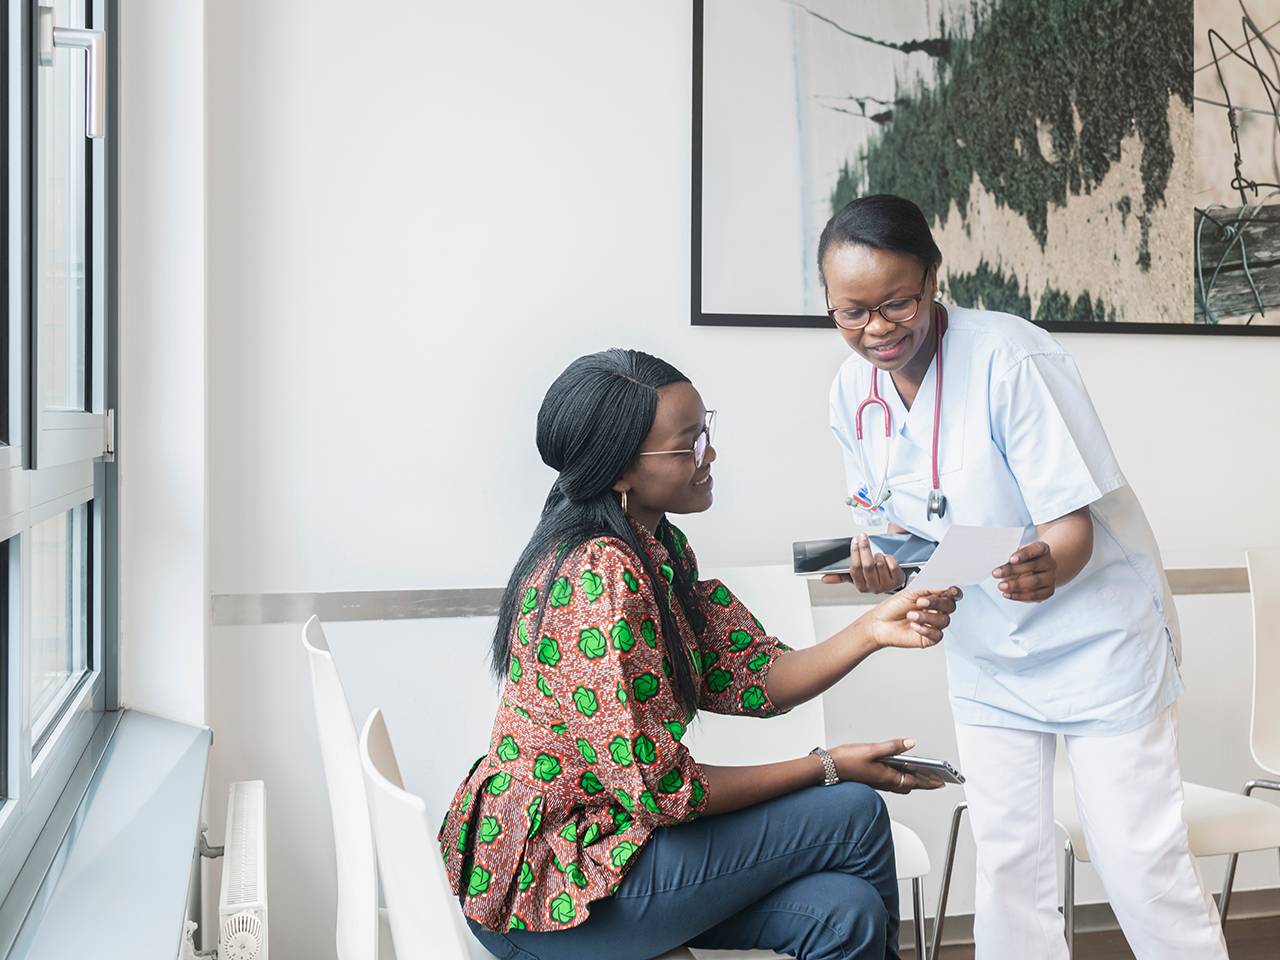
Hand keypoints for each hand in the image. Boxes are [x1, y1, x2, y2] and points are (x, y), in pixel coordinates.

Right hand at [820, 534, 902, 592]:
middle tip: (863, 537)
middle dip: (864, 548)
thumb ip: (840, 577)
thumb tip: (824, 579)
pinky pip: (891, 564)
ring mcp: (887, 585)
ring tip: (876, 552)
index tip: (855, 541)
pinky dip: (888, 557)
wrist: (892, 580)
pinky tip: (886, 557)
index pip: (855, 568)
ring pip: (879, 564)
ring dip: (877, 554)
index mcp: (861, 586)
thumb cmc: (873, 576)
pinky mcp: (898, 580)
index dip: (855, 553)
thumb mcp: (857, 577)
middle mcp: (873, 588)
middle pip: (867, 565)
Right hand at [830, 739, 944, 793]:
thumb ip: (893, 746)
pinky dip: (900, 777)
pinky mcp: (871, 779)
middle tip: (935, 779)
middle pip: (909, 785)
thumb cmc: (846, 760)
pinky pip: (891, 781)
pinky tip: (899, 769)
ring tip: (922, 774)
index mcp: (887, 777)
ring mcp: (877, 782)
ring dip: (912, 780)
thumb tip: (911, 744)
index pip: (915, 781)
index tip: (941, 782)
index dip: (929, 781)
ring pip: (900, 783)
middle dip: (923, 783)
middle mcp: (884, 782)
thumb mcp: (872, 749)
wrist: (827, 767)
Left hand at [863, 587, 961, 648]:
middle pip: (951, 606)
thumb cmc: (892, 608)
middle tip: (921, 601)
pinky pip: (937, 634)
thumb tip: (944, 588)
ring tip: (911, 615)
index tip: (950, 591)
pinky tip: (914, 626)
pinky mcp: (930, 638)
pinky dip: (925, 629)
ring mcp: (933, 625)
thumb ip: (928, 589)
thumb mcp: (910, 593)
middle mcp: (935, 611)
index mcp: (932, 598)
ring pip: (944, 620)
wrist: (879, 623)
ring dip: (927, 616)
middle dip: (938, 603)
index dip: (954, 592)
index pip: (951, 595)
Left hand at [992, 541, 1056, 601]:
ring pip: (1034, 582)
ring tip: (1001, 586)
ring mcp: (1051, 577)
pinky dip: (1020, 596)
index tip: (1011, 559)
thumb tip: (1000, 568)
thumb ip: (1012, 559)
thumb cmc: (1023, 560)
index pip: (1036, 549)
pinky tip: (1008, 594)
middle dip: (1012, 571)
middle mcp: (1049, 563)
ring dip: (1015, 585)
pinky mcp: (1048, 591)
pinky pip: (1035, 595)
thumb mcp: (1017, 555)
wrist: (1037, 570)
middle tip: (996, 574)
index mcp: (1043, 549)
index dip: (1024, 554)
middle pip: (1032, 566)